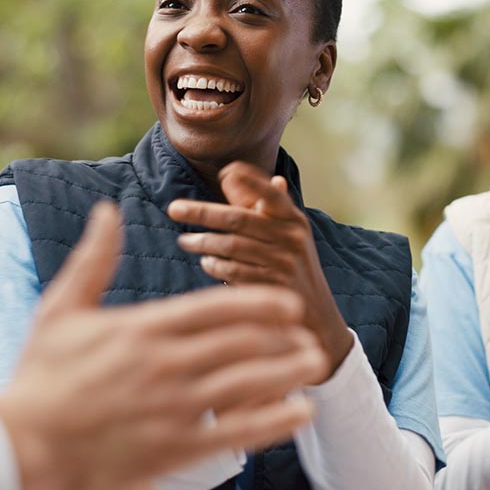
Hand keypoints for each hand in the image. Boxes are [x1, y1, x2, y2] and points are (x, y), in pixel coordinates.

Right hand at [0, 201, 327, 489]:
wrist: (20, 443)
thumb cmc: (39, 375)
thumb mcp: (60, 308)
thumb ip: (93, 259)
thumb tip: (106, 210)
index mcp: (143, 328)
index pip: (216, 308)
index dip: (259, 303)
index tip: (287, 301)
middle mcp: (166, 364)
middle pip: (242, 342)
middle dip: (282, 335)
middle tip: (308, 332)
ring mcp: (174, 407)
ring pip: (249, 381)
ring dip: (288, 370)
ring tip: (312, 362)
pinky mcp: (175, 448)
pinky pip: (238, 430)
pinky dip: (275, 419)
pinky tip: (299, 411)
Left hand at [168, 161, 351, 379]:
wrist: (316, 318)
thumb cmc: (294, 268)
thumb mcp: (291, 236)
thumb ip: (266, 208)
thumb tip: (243, 176)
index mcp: (294, 220)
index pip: (271, 192)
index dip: (249, 180)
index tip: (224, 172)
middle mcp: (291, 238)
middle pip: (238, 219)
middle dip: (201, 212)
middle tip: (173, 209)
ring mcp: (283, 263)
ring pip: (231, 246)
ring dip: (202, 242)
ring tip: (185, 241)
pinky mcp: (272, 287)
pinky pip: (233, 271)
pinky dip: (215, 265)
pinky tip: (206, 262)